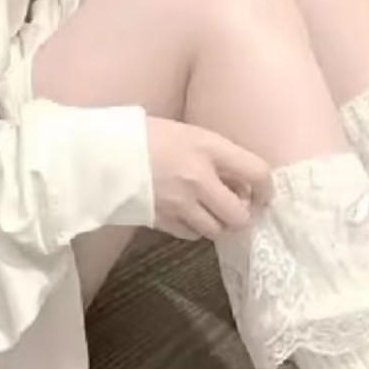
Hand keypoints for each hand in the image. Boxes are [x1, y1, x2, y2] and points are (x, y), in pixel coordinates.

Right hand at [145, 118, 272, 241]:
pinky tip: (189, 216)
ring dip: (219, 224)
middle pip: (240, 214)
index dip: (267, 188)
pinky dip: (196, 229)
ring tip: (211, 212)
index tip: (264, 194)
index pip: (257, 172)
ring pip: (217, 230)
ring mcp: (180, 204)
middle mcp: (199, 179)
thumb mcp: (187, 132)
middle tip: (236, 206)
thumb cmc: (145, 134)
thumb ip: (215, 155)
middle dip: (242, 214)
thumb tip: (239, 180)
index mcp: (207, 148)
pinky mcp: (162, 221)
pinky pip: (193, 235)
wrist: (102, 153)